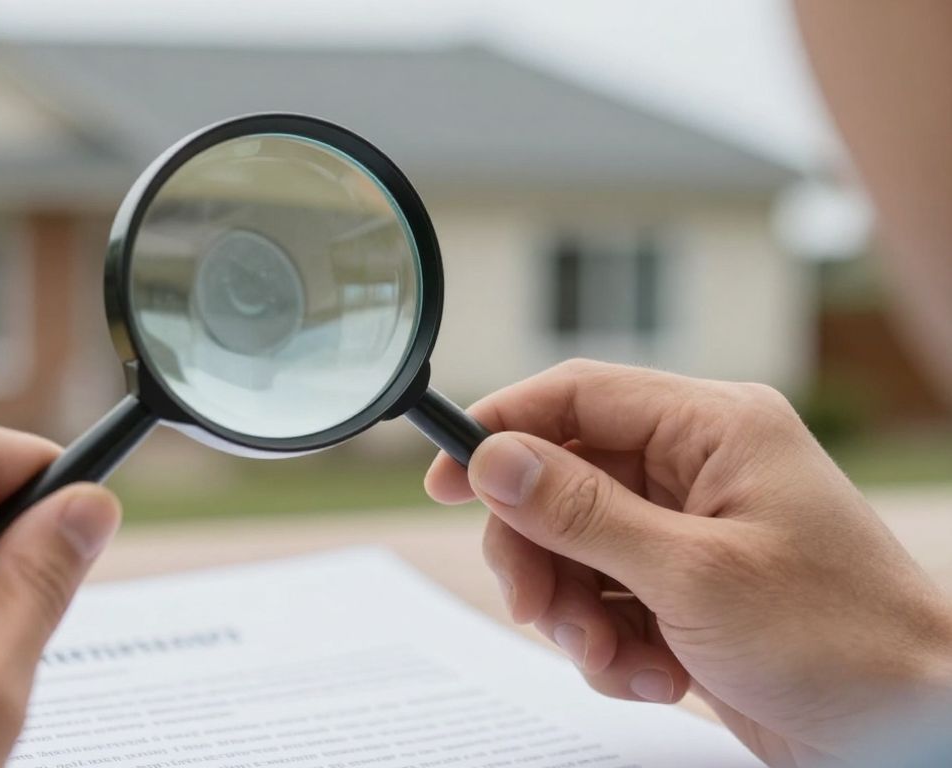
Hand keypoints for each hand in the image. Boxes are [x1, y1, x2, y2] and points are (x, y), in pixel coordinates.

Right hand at [426, 360, 951, 766]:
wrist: (913, 729)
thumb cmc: (840, 639)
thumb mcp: (694, 575)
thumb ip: (583, 513)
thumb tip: (495, 459)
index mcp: (713, 429)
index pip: (577, 397)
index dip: (501, 430)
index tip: (444, 479)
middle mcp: (697, 468)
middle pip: (561, 483)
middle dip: (540, 554)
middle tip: (535, 610)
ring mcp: (689, 530)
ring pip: (574, 550)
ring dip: (577, 614)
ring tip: (619, 659)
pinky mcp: (684, 588)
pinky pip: (604, 598)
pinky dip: (611, 644)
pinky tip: (656, 674)